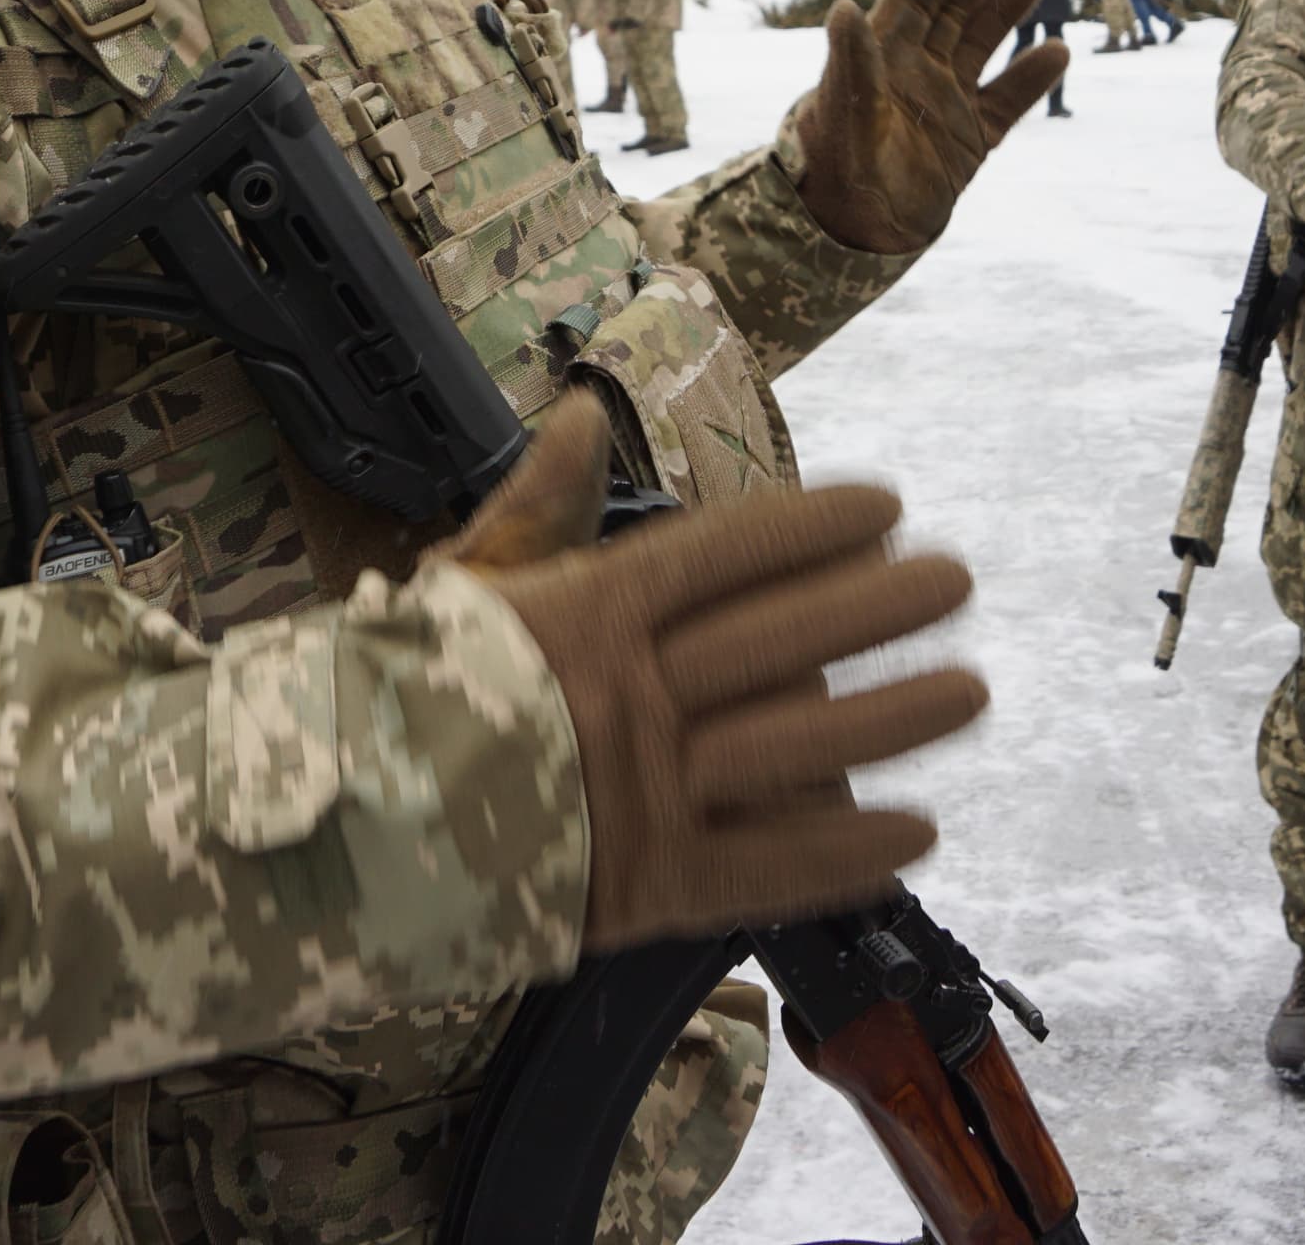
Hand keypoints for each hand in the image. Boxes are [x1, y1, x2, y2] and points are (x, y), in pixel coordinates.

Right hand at [441, 396, 987, 950]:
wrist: (335, 838)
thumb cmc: (394, 700)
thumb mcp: (462, 587)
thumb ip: (536, 506)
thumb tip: (582, 416)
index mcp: (586, 611)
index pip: (727, 554)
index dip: (815, 528)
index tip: (886, 508)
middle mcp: (629, 695)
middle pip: (783, 640)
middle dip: (880, 607)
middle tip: (955, 580)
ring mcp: (644, 794)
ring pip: (798, 746)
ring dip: (893, 718)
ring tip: (969, 691)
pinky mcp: (650, 889)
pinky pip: (771, 867)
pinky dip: (847, 854)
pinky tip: (916, 836)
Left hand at [795, 0, 1064, 254]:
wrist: (853, 237)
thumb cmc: (833, 172)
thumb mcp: (842, 117)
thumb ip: (851, 67)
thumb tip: (843, 8)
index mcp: (880, 57)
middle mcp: (915, 71)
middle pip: (952, 8)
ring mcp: (946, 103)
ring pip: (982, 44)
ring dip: (1005, 9)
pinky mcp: (971, 142)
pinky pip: (1007, 102)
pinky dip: (1031, 79)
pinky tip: (1056, 52)